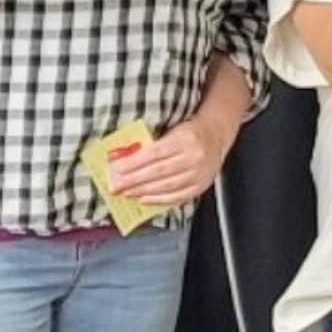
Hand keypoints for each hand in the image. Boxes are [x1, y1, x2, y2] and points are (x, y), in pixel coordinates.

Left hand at [110, 115, 236, 206]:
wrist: (216, 136)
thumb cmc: (189, 133)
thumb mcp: (172, 131)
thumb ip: (151, 144)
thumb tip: (124, 158)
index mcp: (186, 139)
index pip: (155, 154)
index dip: (134, 163)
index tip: (117, 169)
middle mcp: (195, 157)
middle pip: (159, 171)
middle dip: (133, 180)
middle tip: (116, 185)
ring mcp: (199, 174)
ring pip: (166, 186)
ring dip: (142, 191)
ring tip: (126, 192)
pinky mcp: (200, 186)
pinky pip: (177, 196)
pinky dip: (158, 200)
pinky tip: (144, 199)